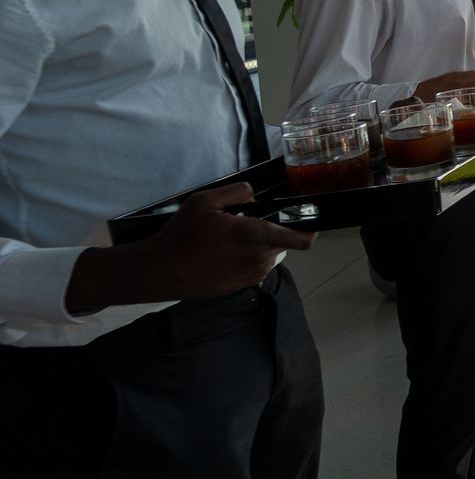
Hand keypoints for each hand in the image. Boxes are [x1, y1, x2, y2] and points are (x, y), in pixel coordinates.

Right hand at [65, 182, 314, 312]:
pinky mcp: (241, 287)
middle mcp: (260, 259)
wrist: (160, 271)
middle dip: (271, 232)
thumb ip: (237, 192)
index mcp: (256, 236)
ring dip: (257, 247)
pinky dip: (246, 259)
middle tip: (242, 225)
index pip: (301, 240)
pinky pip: (254, 267)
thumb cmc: (182, 235)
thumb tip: (254, 195)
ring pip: (268, 255)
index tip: (310, 221)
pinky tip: (222, 255)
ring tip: (227, 241)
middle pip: (281, 242)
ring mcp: (252, 276)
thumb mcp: (205, 201)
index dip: (310, 230)